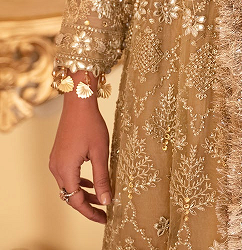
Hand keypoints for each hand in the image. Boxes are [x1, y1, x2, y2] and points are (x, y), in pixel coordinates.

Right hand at [49, 73, 111, 223]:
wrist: (78, 102)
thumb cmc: (90, 124)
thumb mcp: (100, 153)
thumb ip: (102, 179)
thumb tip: (106, 201)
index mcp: (66, 170)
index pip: (76, 201)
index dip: (90, 212)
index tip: (104, 218)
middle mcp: (56, 168)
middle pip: (70, 195)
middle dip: (87, 205)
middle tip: (104, 212)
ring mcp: (55, 161)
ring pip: (68, 186)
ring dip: (83, 193)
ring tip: (99, 198)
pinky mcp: (58, 154)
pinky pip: (67, 175)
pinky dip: (78, 182)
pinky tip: (90, 182)